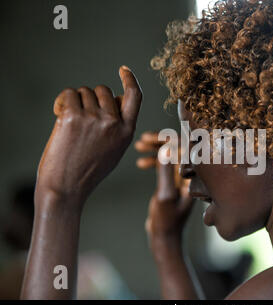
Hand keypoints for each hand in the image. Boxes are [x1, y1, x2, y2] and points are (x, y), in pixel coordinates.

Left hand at [36, 66, 141, 206]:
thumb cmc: (87, 171)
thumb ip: (118, 125)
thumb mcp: (114, 149)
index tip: (124, 70)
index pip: (135, 97)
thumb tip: (114, 98)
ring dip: (75, 103)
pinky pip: (68, 94)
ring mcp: (94, 119)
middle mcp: (114, 123)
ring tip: (70, 125)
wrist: (66, 189)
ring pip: (84, 92)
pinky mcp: (73, 117)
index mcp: (127, 132)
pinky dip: (62, 103)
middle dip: (91, 98)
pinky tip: (60, 119)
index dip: (130, 80)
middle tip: (81, 118)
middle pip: (103, 90)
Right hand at [135, 132, 192, 238]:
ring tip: (138, 146)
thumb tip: (165, 148)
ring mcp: (183, 177)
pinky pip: (166, 165)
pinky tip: (140, 163)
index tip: (149, 139)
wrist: (164, 237)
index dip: (168, 140)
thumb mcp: (165, 195)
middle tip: (142, 140)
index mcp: (195, 176)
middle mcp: (192, 174)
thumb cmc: (167, 220)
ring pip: (171, 154)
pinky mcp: (174, 182)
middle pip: (179, 147)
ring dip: (156, 149)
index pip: (186, 148)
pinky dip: (154, 161)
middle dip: (161, 142)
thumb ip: (165, 172)